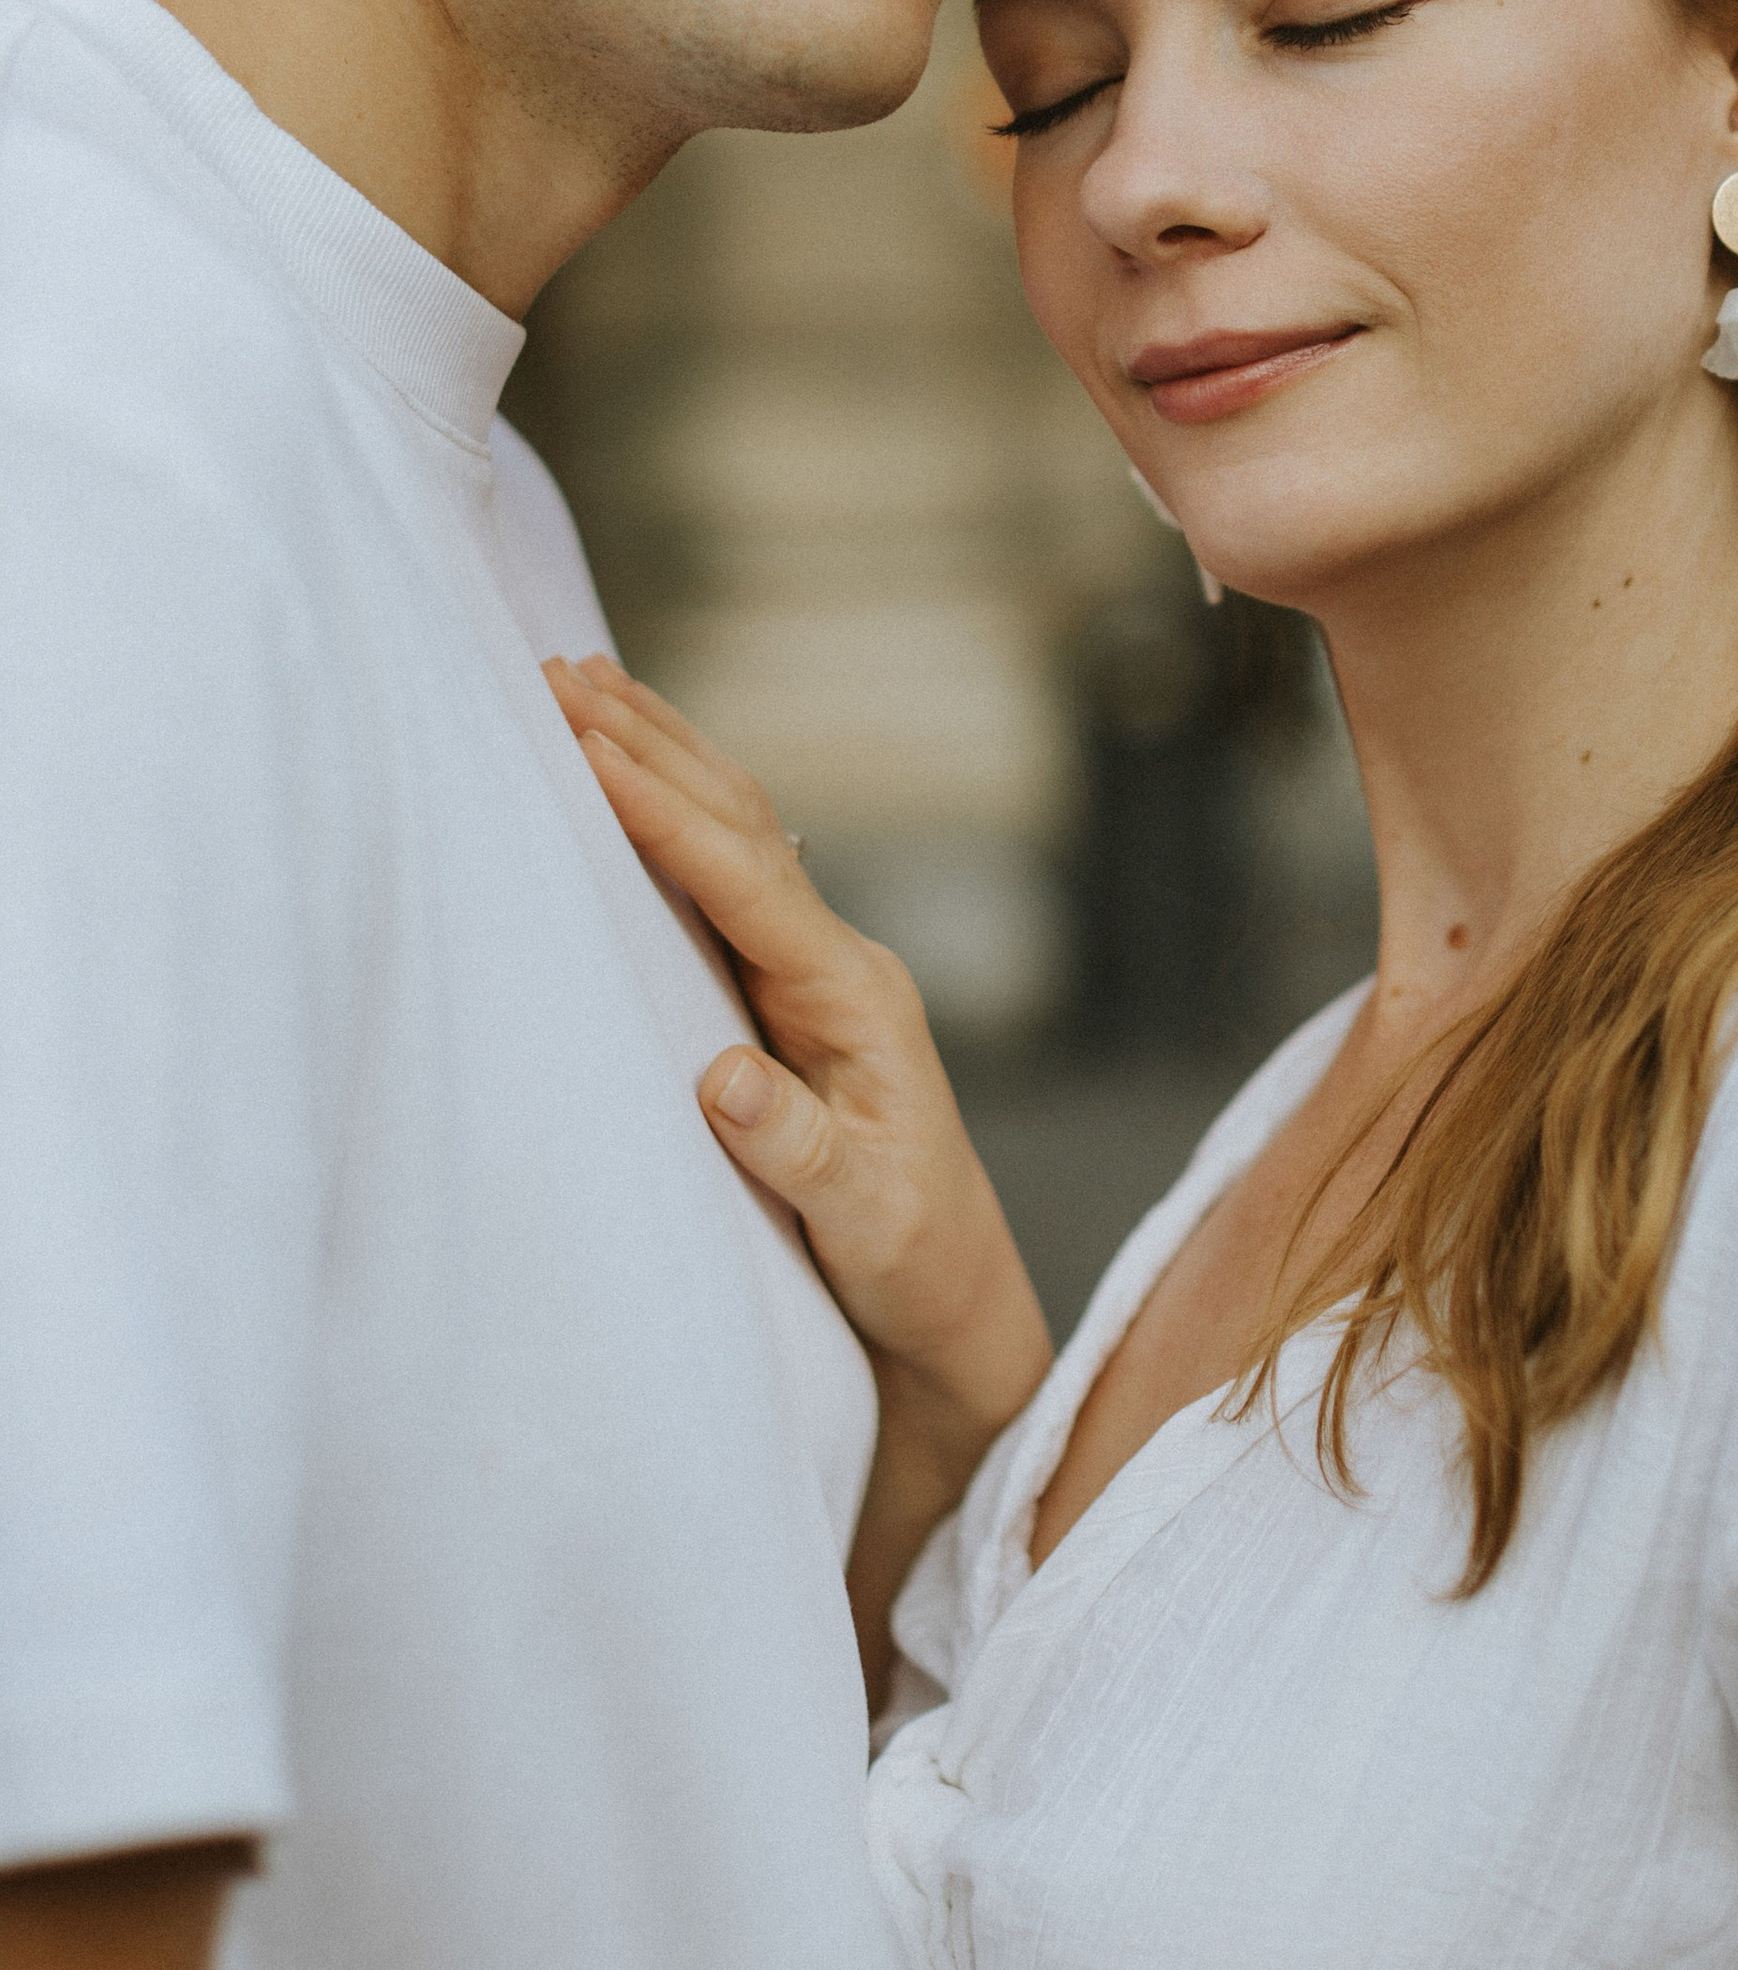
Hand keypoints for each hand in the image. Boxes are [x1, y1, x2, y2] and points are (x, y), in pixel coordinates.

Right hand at [543, 655, 1050, 1484]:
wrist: (951, 1297)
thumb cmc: (909, 1261)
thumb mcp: (861, 1217)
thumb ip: (794, 1148)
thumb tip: (718, 1077)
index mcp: (855, 999)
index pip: (746, 881)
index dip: (661, 810)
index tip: (585, 742)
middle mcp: (838, 962)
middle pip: (739, 825)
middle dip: (648, 745)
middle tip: (554, 672)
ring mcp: (816, 970)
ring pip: (735, 832)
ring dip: (661, 755)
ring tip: (581, 679)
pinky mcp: (789, 992)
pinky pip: (727, 875)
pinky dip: (675, 808)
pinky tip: (634, 772)